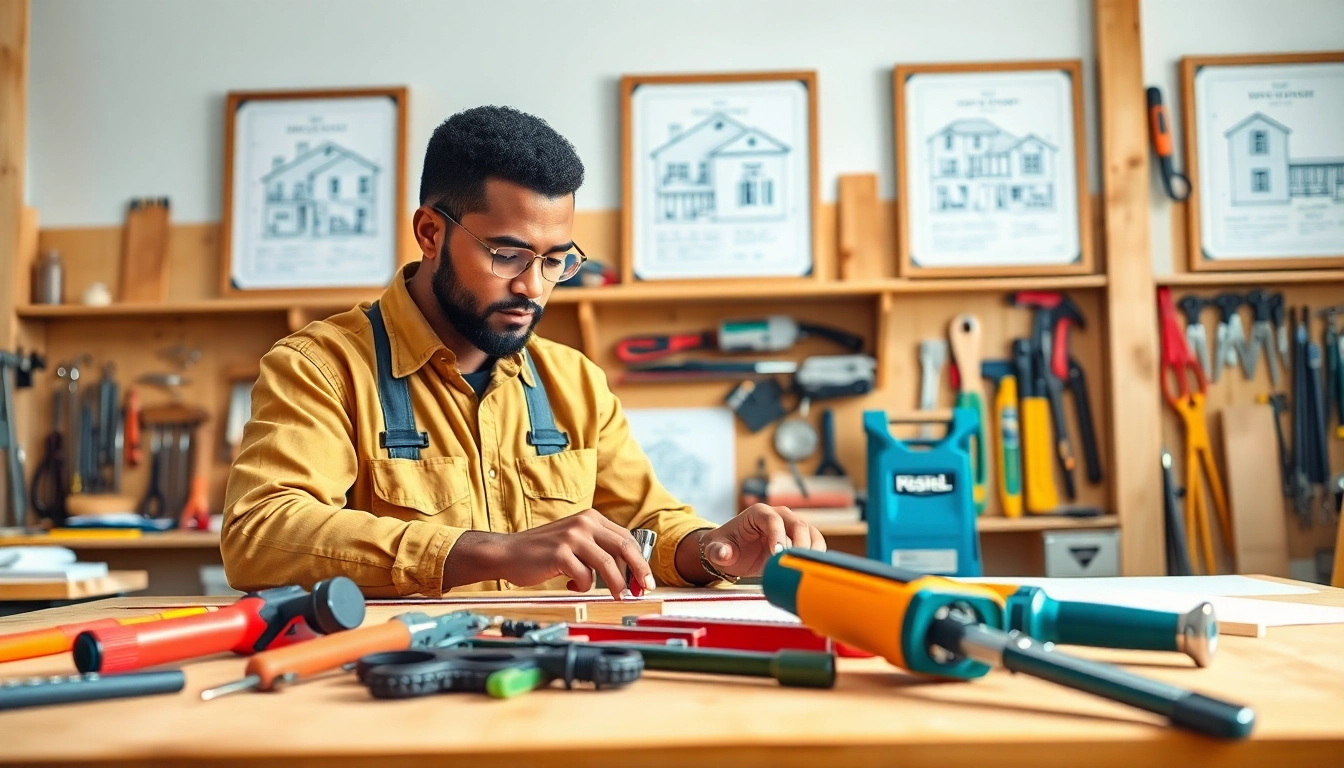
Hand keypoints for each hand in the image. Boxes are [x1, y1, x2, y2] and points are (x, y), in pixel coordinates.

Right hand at [477, 509, 654, 599]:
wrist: (508, 552)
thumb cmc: (544, 552)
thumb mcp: (575, 541)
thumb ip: (600, 549)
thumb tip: (630, 572)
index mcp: (591, 518)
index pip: (626, 538)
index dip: (640, 560)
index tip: (645, 579)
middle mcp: (584, 523)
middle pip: (624, 548)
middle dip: (638, 571)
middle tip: (643, 589)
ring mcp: (572, 537)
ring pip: (608, 565)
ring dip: (615, 585)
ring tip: (614, 595)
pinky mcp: (560, 553)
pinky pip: (585, 577)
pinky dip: (582, 587)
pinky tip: (570, 585)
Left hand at [696, 504, 825, 579]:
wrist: (734, 553)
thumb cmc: (726, 547)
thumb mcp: (716, 550)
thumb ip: (718, 551)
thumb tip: (723, 553)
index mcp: (758, 513)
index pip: (772, 520)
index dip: (777, 537)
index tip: (777, 555)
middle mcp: (778, 515)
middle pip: (797, 524)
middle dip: (798, 545)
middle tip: (792, 564)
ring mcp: (791, 526)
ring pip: (810, 533)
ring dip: (810, 551)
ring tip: (802, 568)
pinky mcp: (799, 538)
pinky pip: (815, 543)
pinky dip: (815, 555)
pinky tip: (808, 568)